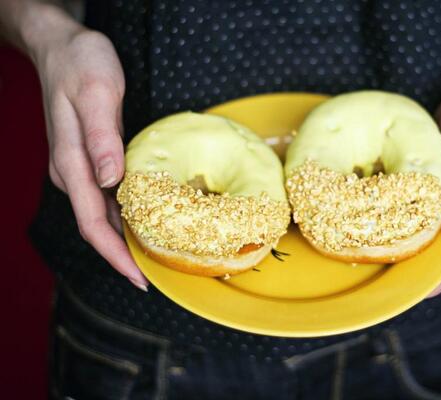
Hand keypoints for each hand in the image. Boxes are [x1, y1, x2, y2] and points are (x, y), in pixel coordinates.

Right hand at [32, 19, 147, 289]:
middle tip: (154, 278)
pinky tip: (144, 222)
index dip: (115, 255)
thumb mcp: (96, 94)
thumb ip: (102, 138)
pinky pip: (107, 198)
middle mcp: (72, 171)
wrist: (62, 46)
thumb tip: (112, 181)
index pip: (93, 223)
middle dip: (122, 256)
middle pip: (97, 227)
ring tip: (154, 259)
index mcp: (71, 163)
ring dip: (125, 240)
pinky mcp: (89, 158)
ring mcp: (78, 167)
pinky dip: (125, 216)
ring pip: (102, 215)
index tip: (138, 278)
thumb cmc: (80, 64)